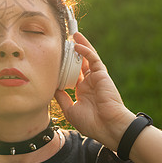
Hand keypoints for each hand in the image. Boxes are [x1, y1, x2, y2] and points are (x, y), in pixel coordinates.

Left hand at [54, 32, 134, 149]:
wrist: (109, 127)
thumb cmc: (92, 123)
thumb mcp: (71, 111)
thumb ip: (62, 98)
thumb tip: (52, 88)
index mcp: (82, 92)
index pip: (71, 75)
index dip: (64, 67)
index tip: (54, 59)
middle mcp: (89, 83)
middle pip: (79, 63)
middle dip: (72, 53)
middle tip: (63, 43)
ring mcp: (96, 78)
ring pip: (87, 58)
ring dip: (80, 46)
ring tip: (73, 35)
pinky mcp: (102, 74)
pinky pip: (94, 59)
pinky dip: (86, 51)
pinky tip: (77, 46)